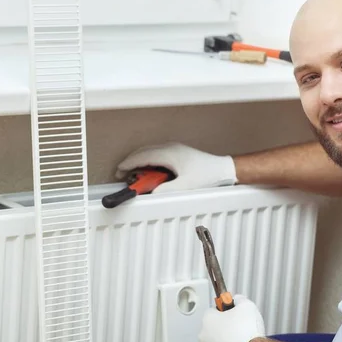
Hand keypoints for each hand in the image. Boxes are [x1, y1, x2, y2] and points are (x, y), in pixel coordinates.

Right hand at [115, 142, 237, 192]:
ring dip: (140, 160)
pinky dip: (149, 160)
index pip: (142, 156)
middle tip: (123, 174)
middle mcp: (170, 148)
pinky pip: (158, 153)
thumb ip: (166, 191)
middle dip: (131, 162)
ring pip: (150, 151)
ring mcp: (175, 148)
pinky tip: (150, 170)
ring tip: (134, 173)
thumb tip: (150, 193)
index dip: (128, 163)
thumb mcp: (186, 187)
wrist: (223, 169)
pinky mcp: (179, 152)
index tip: (119, 171)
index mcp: (169, 154)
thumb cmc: (208, 176)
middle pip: (144, 151)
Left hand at [198, 295, 265, 341]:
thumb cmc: (247, 333)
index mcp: (208, 320)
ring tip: (240, 340)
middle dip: (224, 326)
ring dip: (225, 341)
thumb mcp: (247, 305)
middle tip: (238, 327)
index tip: (231, 312)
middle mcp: (205, 337)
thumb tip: (237, 299)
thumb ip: (239, 299)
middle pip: (213, 328)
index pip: (213, 310)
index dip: (224, 310)